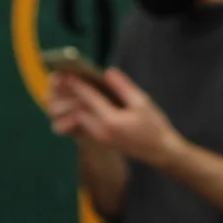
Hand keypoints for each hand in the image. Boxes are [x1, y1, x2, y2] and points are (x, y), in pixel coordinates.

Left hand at [52, 69, 183, 167]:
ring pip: (76, 118)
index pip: (89, 98)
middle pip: (77, 108)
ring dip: (72, 104)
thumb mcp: (143, 102)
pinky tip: (79, 102)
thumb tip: (107, 71)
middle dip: (69, 94)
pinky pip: (83, 125)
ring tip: (68, 90)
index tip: (69, 71)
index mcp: (112, 121)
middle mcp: (102, 131)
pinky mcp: (100, 141)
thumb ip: (123, 86)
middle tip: (62, 80)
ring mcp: (100, 138)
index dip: (78, 83)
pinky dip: (79, 113)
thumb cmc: (155, 125)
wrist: (161, 151)